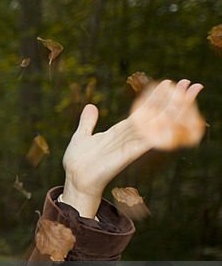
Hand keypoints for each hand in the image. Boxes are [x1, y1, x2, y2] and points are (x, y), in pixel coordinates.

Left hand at [61, 79, 204, 216]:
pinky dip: (161, 130)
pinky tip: (175, 119)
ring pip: (157, 124)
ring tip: (187, 95)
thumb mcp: (82, 136)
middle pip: (156, 114)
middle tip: (190, 84)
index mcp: (120, 130)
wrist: (75, 181)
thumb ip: (88, 122)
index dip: (157, 97)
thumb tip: (91, 106)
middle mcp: (129, 136)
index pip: (143, 110)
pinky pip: (148, 140)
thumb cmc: (79, 162)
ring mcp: (131, 144)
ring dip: (173, 110)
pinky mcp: (128, 154)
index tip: (169, 83)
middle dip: (172, 99)